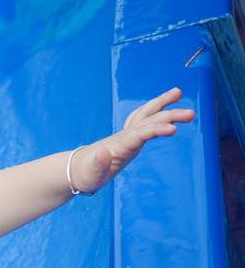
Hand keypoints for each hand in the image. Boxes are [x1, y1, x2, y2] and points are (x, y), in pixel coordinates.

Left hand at [70, 88, 194, 192]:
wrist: (76, 169)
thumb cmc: (85, 175)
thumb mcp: (90, 175)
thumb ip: (97, 164)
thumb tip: (102, 151)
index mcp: (119, 146)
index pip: (141, 135)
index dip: (156, 130)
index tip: (172, 129)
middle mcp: (124, 137)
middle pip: (148, 121)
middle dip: (169, 115)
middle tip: (191, 114)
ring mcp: (126, 135)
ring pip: (146, 115)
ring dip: (162, 104)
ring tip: (178, 92)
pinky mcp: (128, 138)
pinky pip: (143, 120)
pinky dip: (153, 111)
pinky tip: (164, 107)